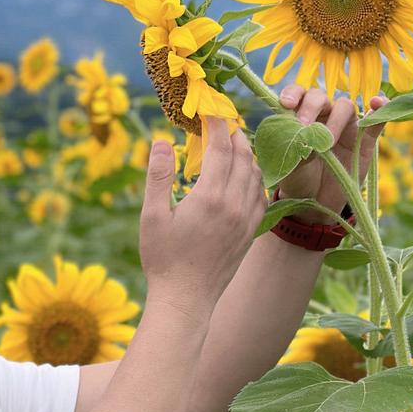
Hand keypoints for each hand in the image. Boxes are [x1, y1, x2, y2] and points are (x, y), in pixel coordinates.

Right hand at [139, 117, 266, 318]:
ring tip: (235, 144)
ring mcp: (246, 219)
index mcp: (210, 197)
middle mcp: (234, 205)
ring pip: (256, 175)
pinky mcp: (250, 232)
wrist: (186, 299)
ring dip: (247, 154)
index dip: (216, 125)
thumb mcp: (152, 216)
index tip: (210, 112)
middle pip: (243, 157)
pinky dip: (255, 177)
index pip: (220, 148)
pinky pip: (260, 195)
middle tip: (223, 123)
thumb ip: (158, 176)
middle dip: (234, 135)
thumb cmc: (163, 259)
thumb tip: (161, 141)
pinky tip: (245, 175)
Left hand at [274, 86, 387, 223]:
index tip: (286, 105)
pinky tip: (377, 103)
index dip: (292, 94)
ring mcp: (346, 125)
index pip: (298, 95)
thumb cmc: (299, 178)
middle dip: (310, 107)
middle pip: (320, 97)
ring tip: (327, 143)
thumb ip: (293, 150)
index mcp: (300, 116)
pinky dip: (381, 107)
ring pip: (344, 106)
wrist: (316, 202)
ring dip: (335, 120)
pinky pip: (376, 120)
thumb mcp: (289, 167)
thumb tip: (306, 139)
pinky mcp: (366, 139)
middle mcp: (323, 115)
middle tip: (304, 128)